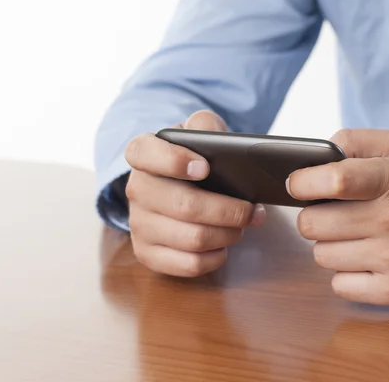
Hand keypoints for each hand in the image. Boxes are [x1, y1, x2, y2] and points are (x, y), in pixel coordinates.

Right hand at [125, 110, 265, 276]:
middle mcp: (136, 189)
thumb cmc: (194, 157)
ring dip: (227, 234)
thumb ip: (204, 125)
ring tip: (243, 225)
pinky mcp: (148, 253)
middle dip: (228, 210)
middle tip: (252, 210)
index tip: (204, 167)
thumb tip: (209, 133)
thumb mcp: (200, 132)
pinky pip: (188, 264)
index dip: (173, 161)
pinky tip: (225, 246)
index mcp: (143, 153)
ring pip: (192, 238)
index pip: (144, 154)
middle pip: (184, 206)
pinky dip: (216, 258)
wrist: (180, 185)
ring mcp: (139, 224)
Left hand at [287, 129, 388, 305]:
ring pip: (321, 256)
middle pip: (313, 224)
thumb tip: (318, 154)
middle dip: (314, 216)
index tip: (296, 184)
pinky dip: (345, 274)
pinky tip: (365, 261)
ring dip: (331, 246)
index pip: (334, 180)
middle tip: (332, 214)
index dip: (303, 182)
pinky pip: (339, 285)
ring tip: (355, 237)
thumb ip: (359, 141)